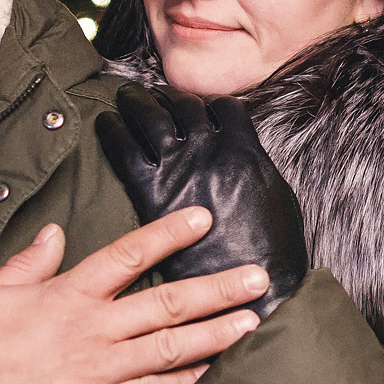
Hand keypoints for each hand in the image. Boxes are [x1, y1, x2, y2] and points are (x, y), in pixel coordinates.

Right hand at [0, 211, 270, 383]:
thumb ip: (29, 263)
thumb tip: (56, 233)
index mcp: (66, 295)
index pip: (127, 255)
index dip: (168, 234)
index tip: (203, 219)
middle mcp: (92, 330)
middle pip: (168, 303)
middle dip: (218, 288)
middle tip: (258, 277)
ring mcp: (102, 372)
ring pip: (173, 348)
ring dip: (216, 334)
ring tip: (252, 322)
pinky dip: (187, 383)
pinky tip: (212, 373)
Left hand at [96, 84, 306, 318]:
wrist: (251, 287)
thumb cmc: (273, 253)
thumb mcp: (279, 198)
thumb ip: (255, 168)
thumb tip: (242, 156)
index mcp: (244, 149)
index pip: (223, 106)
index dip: (211, 104)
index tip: (202, 108)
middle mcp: (209, 149)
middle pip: (183, 104)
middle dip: (170, 97)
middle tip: (157, 96)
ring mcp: (178, 167)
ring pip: (150, 115)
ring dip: (137, 102)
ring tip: (127, 97)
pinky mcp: (150, 191)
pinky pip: (123, 147)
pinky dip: (112, 130)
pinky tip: (105, 124)